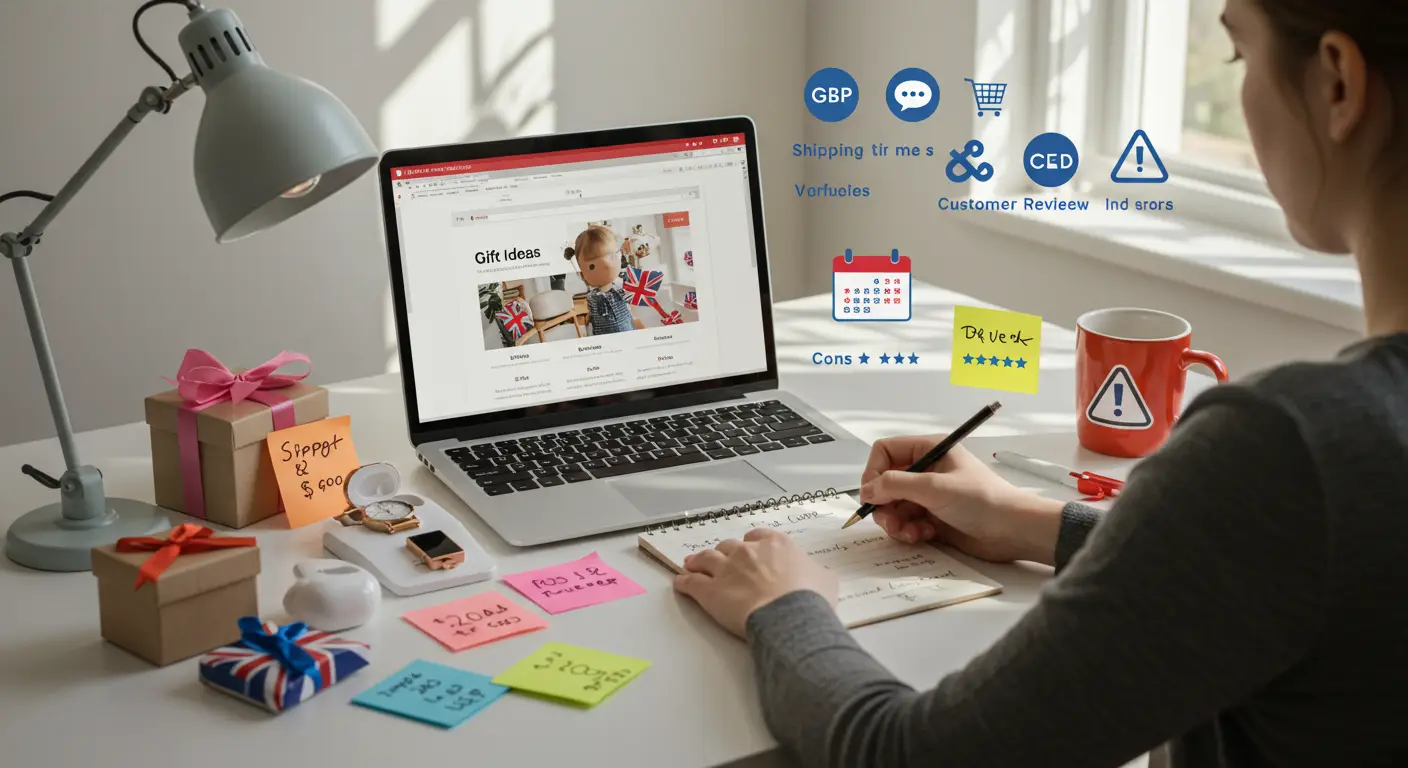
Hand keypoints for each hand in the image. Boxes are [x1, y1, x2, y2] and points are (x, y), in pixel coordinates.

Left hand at [674, 528, 838, 637]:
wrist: (790, 616)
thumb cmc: (811, 598)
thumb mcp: (826, 580)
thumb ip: (816, 572)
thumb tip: (818, 576)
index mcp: (776, 545)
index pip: (759, 536)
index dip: (753, 544)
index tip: (751, 549)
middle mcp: (748, 552)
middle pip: (730, 546)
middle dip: (726, 553)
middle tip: (721, 560)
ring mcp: (726, 569)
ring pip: (706, 559)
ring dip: (698, 561)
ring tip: (691, 563)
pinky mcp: (710, 591)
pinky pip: (692, 582)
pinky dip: (685, 582)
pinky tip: (680, 583)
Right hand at [859, 436, 1063, 564]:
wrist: (1013, 531)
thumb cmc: (981, 500)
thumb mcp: (934, 488)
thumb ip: (895, 485)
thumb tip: (865, 491)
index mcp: (930, 450)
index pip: (885, 452)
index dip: (873, 472)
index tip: (872, 495)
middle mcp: (926, 470)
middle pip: (885, 483)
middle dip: (884, 504)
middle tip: (890, 522)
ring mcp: (929, 495)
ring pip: (893, 506)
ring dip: (895, 522)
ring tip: (909, 533)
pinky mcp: (933, 518)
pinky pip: (906, 523)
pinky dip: (909, 531)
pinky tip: (923, 536)